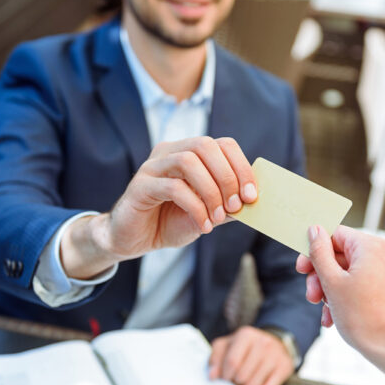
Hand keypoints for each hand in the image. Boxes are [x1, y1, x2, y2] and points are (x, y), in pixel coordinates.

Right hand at [62, 137, 256, 277]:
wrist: (132, 240)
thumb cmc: (168, 222)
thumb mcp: (206, 214)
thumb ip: (226, 206)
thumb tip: (252, 202)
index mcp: (188, 153)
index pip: (222, 144)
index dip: (241, 167)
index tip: (251, 196)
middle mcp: (169, 152)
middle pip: (205, 145)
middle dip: (228, 176)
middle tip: (236, 205)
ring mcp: (152, 166)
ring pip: (188, 162)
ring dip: (211, 191)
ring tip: (217, 217)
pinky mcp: (140, 185)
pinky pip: (173, 187)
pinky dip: (195, 207)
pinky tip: (202, 225)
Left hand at [208, 326, 293, 384]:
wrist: (274, 342)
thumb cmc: (247, 346)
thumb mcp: (227, 345)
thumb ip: (216, 358)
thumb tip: (213, 375)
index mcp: (246, 335)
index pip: (232, 361)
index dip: (225, 375)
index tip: (224, 378)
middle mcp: (263, 343)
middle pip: (242, 375)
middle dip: (235, 382)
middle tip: (235, 380)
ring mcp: (275, 356)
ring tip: (245, 382)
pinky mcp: (284, 368)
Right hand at [295, 225, 384, 360]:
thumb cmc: (363, 316)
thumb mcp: (332, 282)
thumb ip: (319, 253)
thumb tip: (314, 229)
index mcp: (369, 246)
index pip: (334, 234)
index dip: (314, 251)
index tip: (301, 269)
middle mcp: (381, 254)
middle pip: (338, 255)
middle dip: (320, 276)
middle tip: (311, 296)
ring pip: (345, 272)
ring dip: (328, 290)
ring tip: (323, 311)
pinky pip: (357, 284)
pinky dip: (342, 297)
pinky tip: (332, 318)